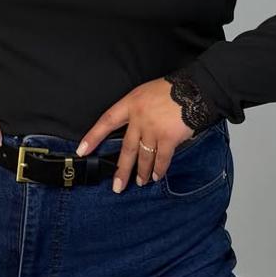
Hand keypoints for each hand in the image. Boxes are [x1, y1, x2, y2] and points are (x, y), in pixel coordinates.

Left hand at [74, 77, 194, 192]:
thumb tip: (131, 129)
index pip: (106, 121)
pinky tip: (156, 176)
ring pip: (144, 156)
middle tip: (117, 186)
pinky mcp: (168, 138)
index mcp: (130, 104)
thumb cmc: (170, 90)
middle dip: (121, 170)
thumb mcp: (144, 93)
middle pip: (126, 148)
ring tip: (140, 182)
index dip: (93, 137)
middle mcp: (139, 118)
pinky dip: (159, 169)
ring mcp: (153, 129)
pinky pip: (161, 159)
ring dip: (142, 172)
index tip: (82, 151)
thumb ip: (135, 110)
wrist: (193, 90)